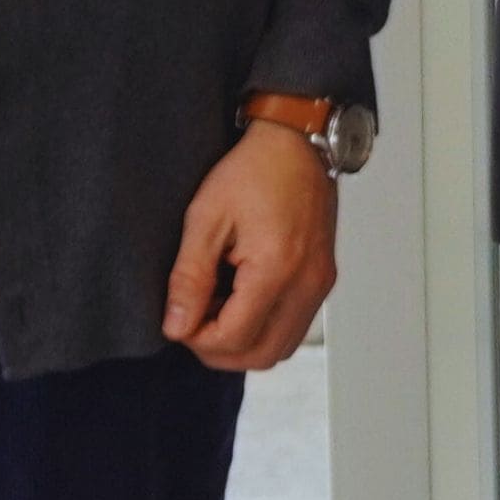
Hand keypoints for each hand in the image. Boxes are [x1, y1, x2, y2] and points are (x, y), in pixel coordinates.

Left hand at [163, 123, 340, 368]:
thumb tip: (177, 326)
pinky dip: (264, 328)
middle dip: (220, 351)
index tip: (178, 319)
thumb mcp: (206, 218)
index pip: (234, 338)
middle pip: (261, 356)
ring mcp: (320, 285)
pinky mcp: (322, 280)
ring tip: (217, 310)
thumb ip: (189, 278)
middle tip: (194, 323)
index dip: (198, 340)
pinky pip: (294, 327)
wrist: (298, 143)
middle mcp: (306, 285)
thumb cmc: (254, 170)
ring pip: (281, 348)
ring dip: (244, 343)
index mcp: (276, 269)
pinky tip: (241, 301)